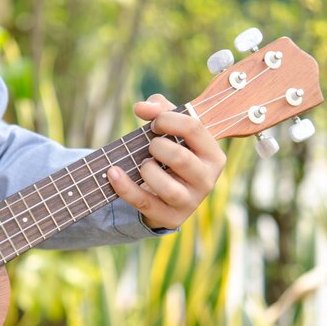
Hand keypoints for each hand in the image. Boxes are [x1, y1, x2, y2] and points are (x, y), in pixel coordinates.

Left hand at [107, 94, 225, 228]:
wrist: (165, 195)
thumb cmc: (169, 155)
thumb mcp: (170, 130)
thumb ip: (159, 110)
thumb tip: (141, 107)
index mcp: (213, 155)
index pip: (194, 128)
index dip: (167, 119)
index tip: (153, 123)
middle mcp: (207, 180)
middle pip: (180, 157)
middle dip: (156, 146)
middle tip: (150, 147)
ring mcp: (190, 202)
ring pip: (166, 186)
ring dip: (146, 169)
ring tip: (142, 164)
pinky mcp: (171, 217)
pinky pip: (145, 202)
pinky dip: (125, 187)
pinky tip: (113, 173)